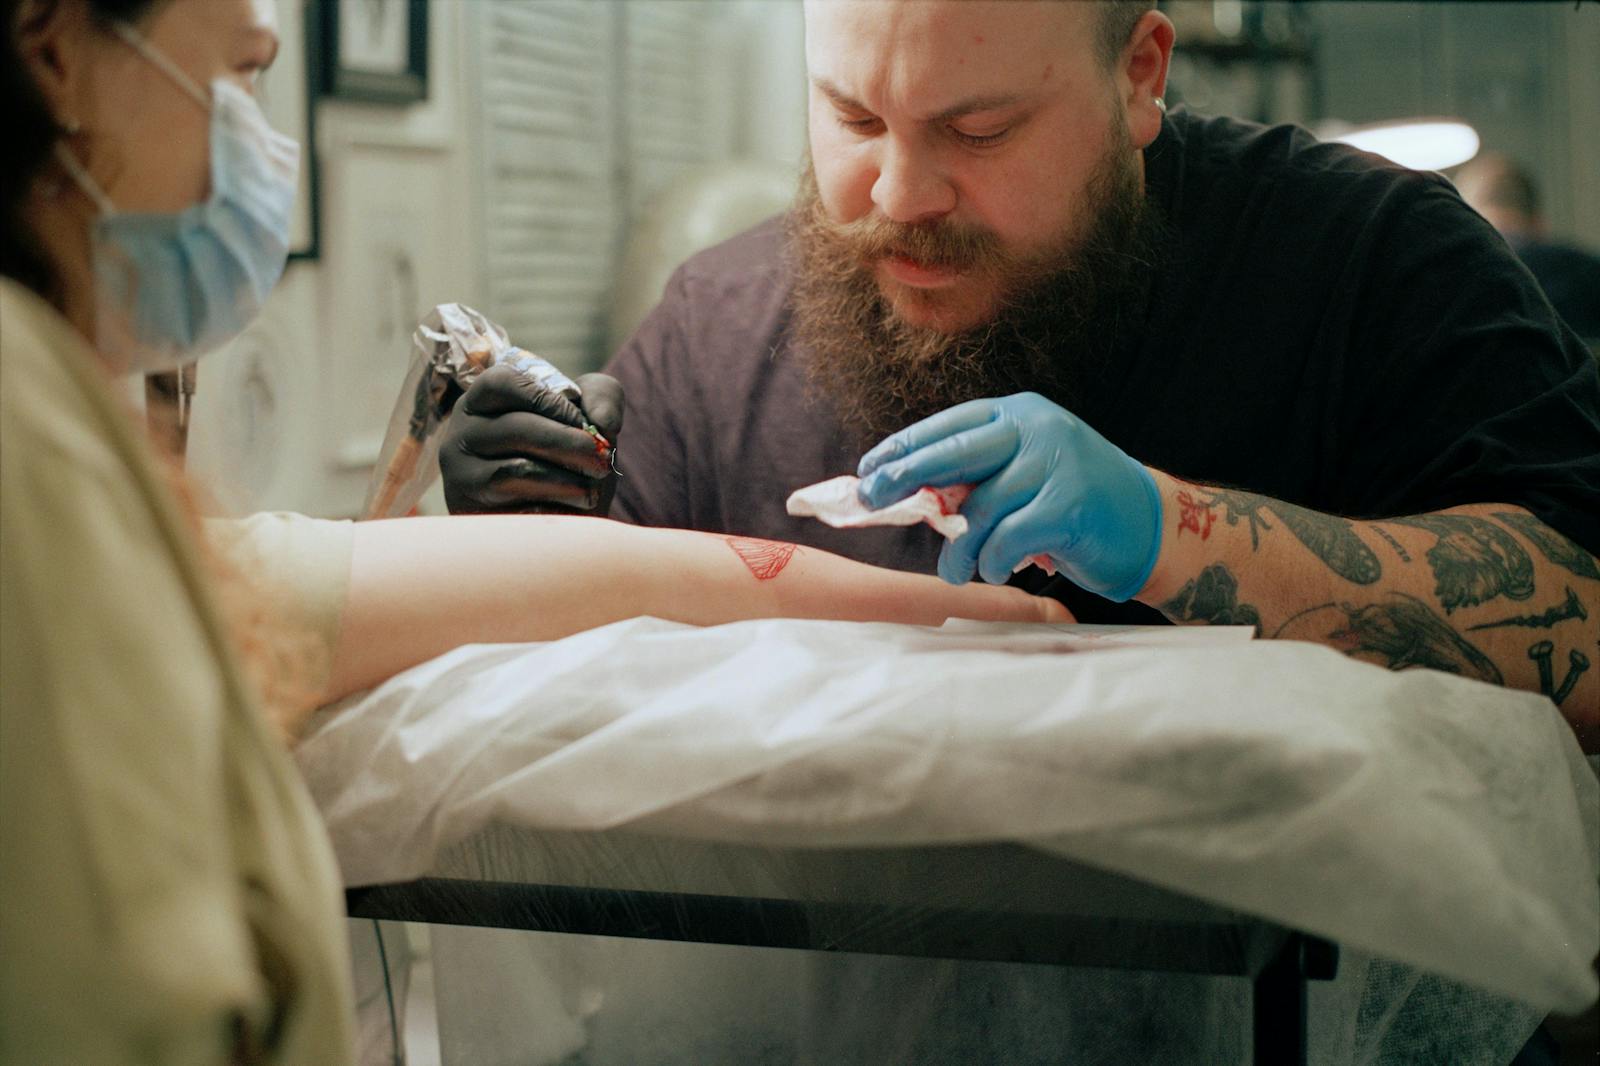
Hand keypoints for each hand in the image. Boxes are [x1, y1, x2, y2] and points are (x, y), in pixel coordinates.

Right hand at [440, 366, 624, 514]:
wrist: (553, 516)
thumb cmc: (566, 456)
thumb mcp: (585, 417)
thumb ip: (602, 396)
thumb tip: (603, 423)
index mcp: (482, 400)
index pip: (501, 382)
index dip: (547, 399)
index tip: (582, 421)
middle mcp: (461, 433)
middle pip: (516, 428)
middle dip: (569, 443)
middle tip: (600, 460)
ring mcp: (461, 474)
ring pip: (516, 469)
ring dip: (565, 479)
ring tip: (591, 490)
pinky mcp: (472, 512)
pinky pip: (517, 508)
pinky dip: (553, 506)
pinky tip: (572, 509)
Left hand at [856, 392, 1161, 600]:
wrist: (1151, 526)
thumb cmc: (1075, 504)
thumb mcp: (1025, 473)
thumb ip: (977, 476)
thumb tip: (910, 493)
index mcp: (1020, 414)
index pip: (949, 425)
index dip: (905, 447)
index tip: (869, 469)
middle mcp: (1037, 429)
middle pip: (954, 452)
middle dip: (905, 476)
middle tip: (872, 498)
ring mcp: (1055, 464)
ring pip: (979, 508)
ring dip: (959, 548)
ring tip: (955, 571)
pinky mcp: (1068, 506)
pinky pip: (1007, 538)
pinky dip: (993, 561)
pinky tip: (995, 572)